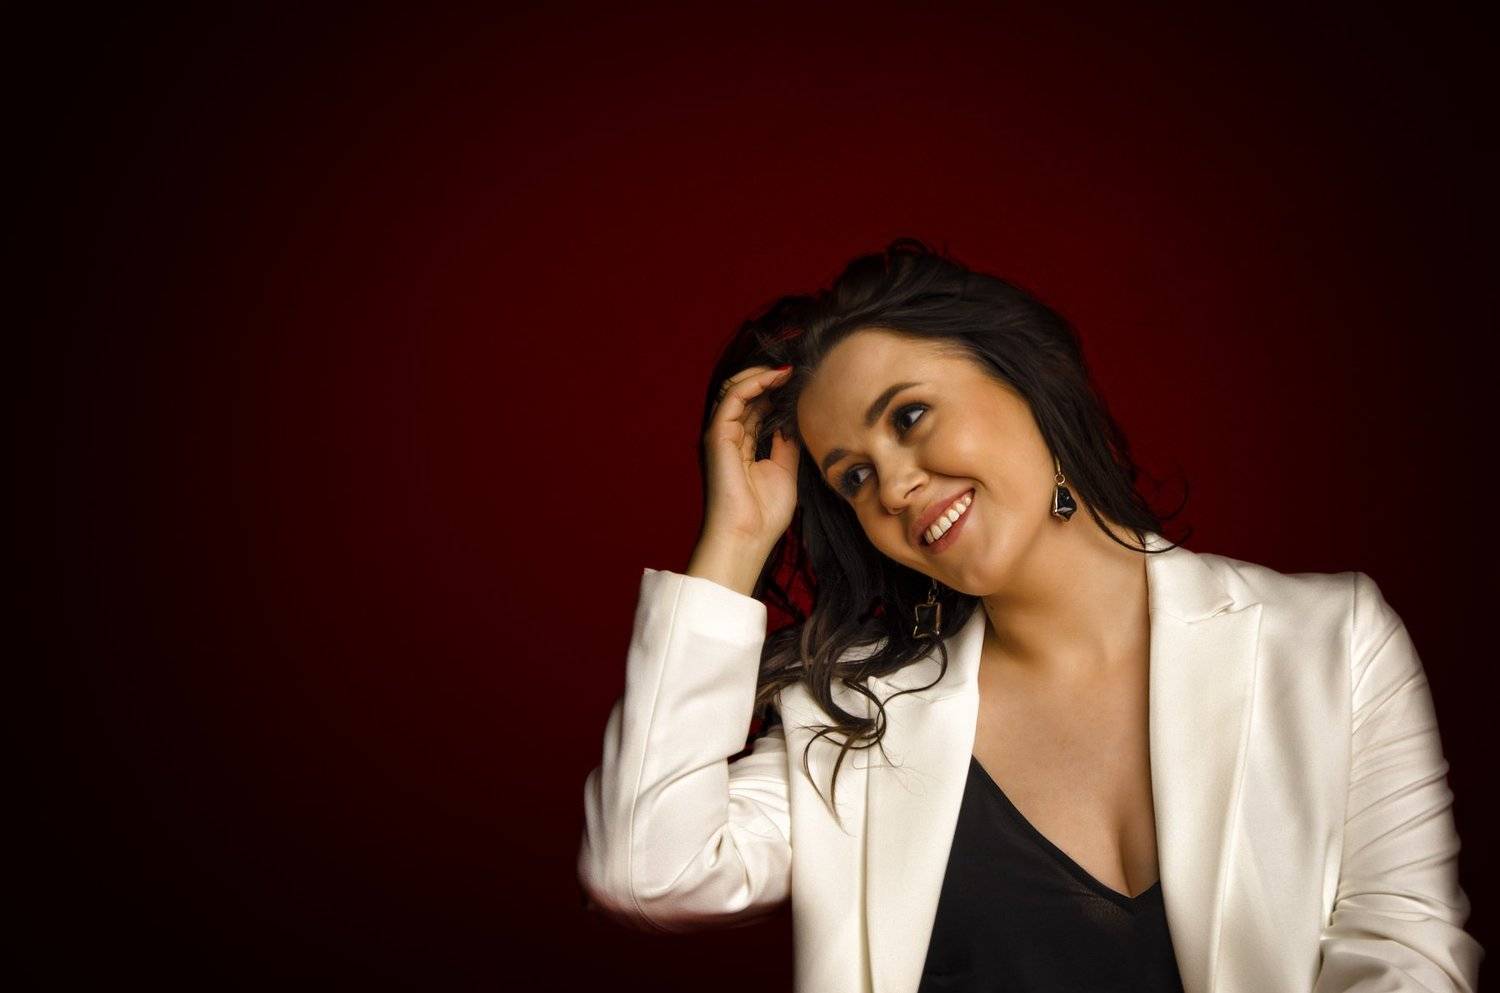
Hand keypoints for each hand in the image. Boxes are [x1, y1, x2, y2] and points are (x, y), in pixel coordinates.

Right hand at [699, 364, 800, 551]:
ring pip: (736, 389)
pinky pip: (733, 397)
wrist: (747, 538)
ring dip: (762, 374)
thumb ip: (787, 443)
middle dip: (768, 377)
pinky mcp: (718, 435)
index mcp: (743, 446)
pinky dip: (754, 382)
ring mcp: (721, 434)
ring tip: (788, 370)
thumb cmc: (764, 515)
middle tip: (796, 370)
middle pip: (744, 394)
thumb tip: (793, 419)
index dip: (775, 390)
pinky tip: (777, 377)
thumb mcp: (785, 470)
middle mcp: (729, 437)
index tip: (800, 382)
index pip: (756, 407)